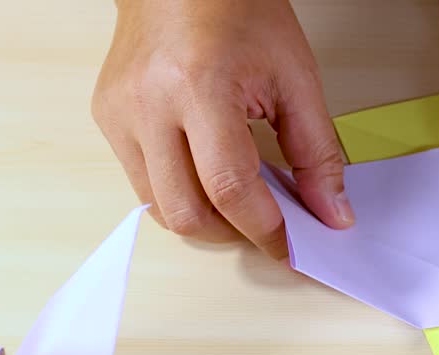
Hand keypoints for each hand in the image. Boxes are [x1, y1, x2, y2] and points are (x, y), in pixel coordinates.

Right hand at [92, 0, 352, 257]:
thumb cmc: (238, 12)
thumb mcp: (297, 78)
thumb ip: (318, 153)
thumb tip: (331, 214)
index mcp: (199, 87)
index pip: (230, 187)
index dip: (267, 229)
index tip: (294, 248)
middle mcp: (148, 104)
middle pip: (187, 212)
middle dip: (235, 233)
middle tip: (270, 223)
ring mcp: (119, 113)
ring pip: (159, 207)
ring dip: (206, 218)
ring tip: (241, 195)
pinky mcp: (106, 118)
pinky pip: (142, 182)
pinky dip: (181, 192)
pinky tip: (210, 170)